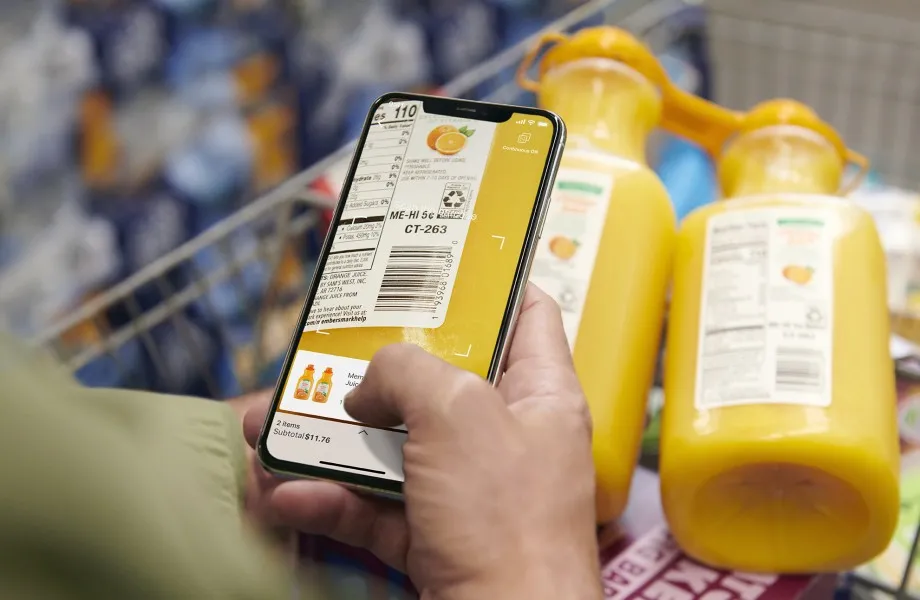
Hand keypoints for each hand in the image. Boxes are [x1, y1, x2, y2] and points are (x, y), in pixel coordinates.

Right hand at [243, 285, 601, 599]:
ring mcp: (471, 492)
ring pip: (394, 447)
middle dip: (372, 369)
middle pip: (439, 381)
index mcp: (540, 394)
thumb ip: (408, 372)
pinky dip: (331, 502)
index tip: (434, 262)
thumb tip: (368, 383)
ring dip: (330, 439)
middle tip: (324, 348)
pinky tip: (285, 496)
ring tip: (270, 425)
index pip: (526, 313)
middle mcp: (508, 438)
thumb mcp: (457, 415)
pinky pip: (376, 508)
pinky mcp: (436, 539)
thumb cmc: (505, 520)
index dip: (486, 280)